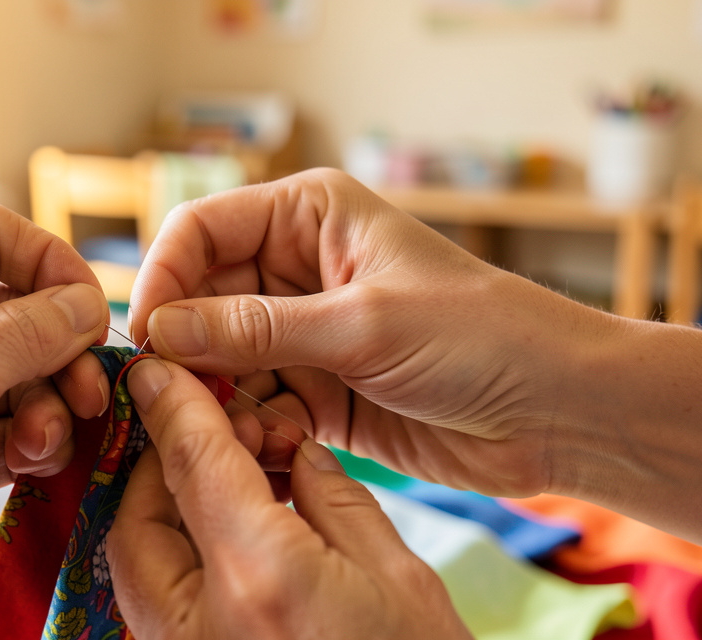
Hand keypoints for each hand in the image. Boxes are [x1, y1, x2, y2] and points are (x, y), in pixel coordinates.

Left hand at [0, 202, 109, 609]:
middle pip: (13, 311)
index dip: (45, 261)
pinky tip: (29, 462)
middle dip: (57, 353)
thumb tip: (87, 302)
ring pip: (18, 372)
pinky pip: (9, 423)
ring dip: (46, 406)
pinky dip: (29, 441)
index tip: (89, 304)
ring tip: (43, 441)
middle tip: (89, 389)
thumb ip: (29, 331)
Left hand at [108, 357, 470, 638]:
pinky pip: (159, 609)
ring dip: (166, 516)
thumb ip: (331, 501)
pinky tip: (230, 546)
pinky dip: (177, 563)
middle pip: (139, 520)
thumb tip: (289, 451)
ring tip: (230, 490)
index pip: (195, 464)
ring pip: (137, 568)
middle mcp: (200, 626)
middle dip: (165, 469)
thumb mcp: (399, 578)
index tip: (158, 368)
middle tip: (213, 441)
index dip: (174, 405)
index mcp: (261, 579)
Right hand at [129, 168, 620, 497]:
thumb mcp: (362, 325)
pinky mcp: (313, 390)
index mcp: (308, 216)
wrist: (556, 412)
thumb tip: (158, 332)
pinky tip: (270, 446)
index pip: (200, 230)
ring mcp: (302, 332)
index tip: (144, 336)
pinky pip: (251, 404)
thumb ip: (254, 329)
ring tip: (238, 428)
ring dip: (216, 396)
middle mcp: (295, 268)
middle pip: (199, 298)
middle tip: (174, 397)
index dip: (163, 277)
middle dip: (185, 348)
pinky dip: (247, 427)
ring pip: (218, 358)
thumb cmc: (481, 338)